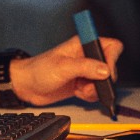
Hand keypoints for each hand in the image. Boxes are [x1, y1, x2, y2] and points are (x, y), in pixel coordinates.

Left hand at [8, 36, 122, 105]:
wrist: (27, 86)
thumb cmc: (38, 70)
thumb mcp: (62, 67)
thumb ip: (85, 67)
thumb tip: (105, 70)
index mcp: (82, 45)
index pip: (110, 46)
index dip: (112, 58)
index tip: (105, 71)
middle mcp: (85, 56)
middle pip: (110, 66)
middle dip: (102, 79)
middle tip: (89, 83)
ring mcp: (85, 70)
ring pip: (104, 81)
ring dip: (95, 89)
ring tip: (81, 89)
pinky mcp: (82, 83)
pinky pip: (96, 90)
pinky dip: (90, 95)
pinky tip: (78, 93)